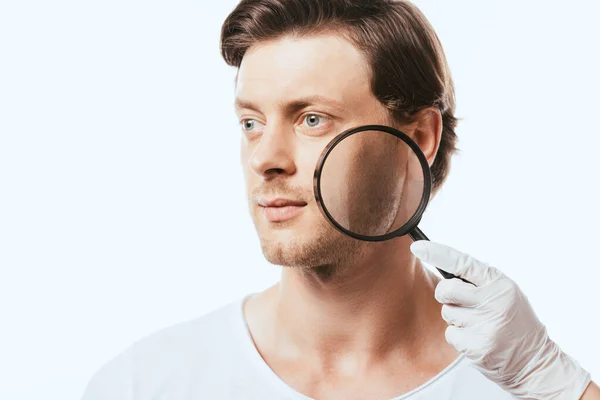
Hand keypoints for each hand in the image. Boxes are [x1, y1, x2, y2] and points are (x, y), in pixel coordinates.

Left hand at [410, 240, 591, 399]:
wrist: (534, 360)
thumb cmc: (516, 321)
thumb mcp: (506, 293)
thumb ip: (479, 281)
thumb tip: (444, 266)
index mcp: (500, 284)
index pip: (463, 263)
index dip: (437, 253)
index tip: (417, 248)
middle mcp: (493, 302)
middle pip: (445, 289)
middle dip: (445, 294)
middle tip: (461, 301)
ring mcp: (484, 326)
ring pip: (447, 313)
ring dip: (457, 318)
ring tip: (480, 324)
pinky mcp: (476, 347)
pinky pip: (450, 334)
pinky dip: (459, 336)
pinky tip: (478, 338)